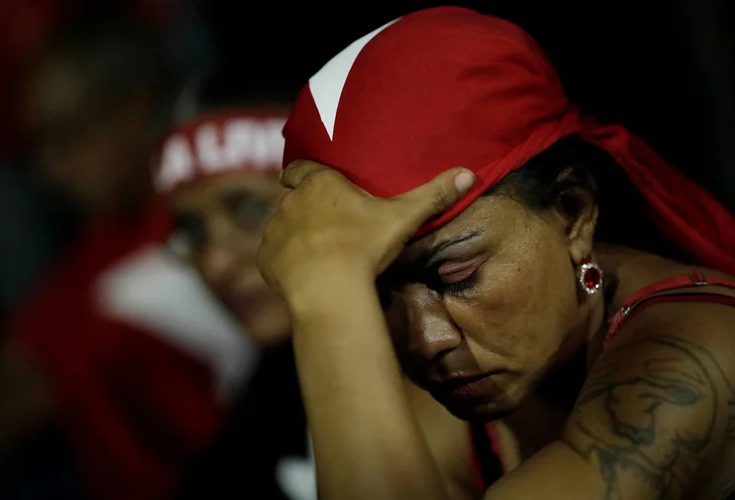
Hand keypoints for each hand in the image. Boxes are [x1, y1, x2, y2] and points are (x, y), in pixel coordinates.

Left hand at [257, 160, 474, 303]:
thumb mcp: (403, 217)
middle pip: (292, 199)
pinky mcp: (265, 259)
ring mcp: (274, 230)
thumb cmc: (364, 245)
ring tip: (316, 255)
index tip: (309, 181)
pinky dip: (284, 262)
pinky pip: (272, 256)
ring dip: (294, 236)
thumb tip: (469, 173)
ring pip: (281, 227)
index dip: (302, 173)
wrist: (329, 288)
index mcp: (319, 184)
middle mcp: (290, 202)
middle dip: (305, 210)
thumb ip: (434, 194)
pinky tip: (304, 275)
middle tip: (327, 227)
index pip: (299, 168)